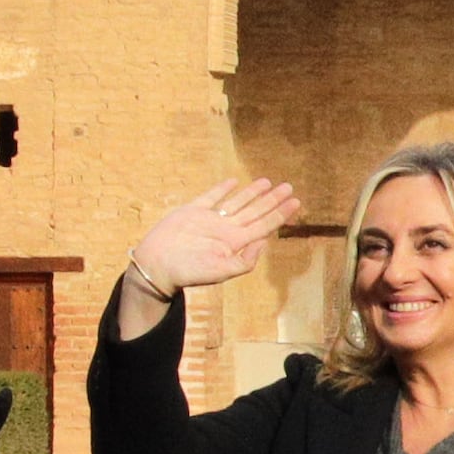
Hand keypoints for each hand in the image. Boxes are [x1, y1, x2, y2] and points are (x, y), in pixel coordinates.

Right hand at [125, 176, 296, 313]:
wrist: (157, 266)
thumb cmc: (189, 271)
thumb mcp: (222, 271)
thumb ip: (245, 259)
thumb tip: (264, 242)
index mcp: (234, 244)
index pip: (263, 226)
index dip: (280, 214)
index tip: (296, 202)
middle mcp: (225, 230)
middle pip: (255, 212)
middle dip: (272, 200)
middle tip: (289, 187)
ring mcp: (210, 219)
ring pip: (237, 202)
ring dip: (252, 193)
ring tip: (268, 182)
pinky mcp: (192, 211)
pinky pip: (211, 197)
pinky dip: (223, 189)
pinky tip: (233, 182)